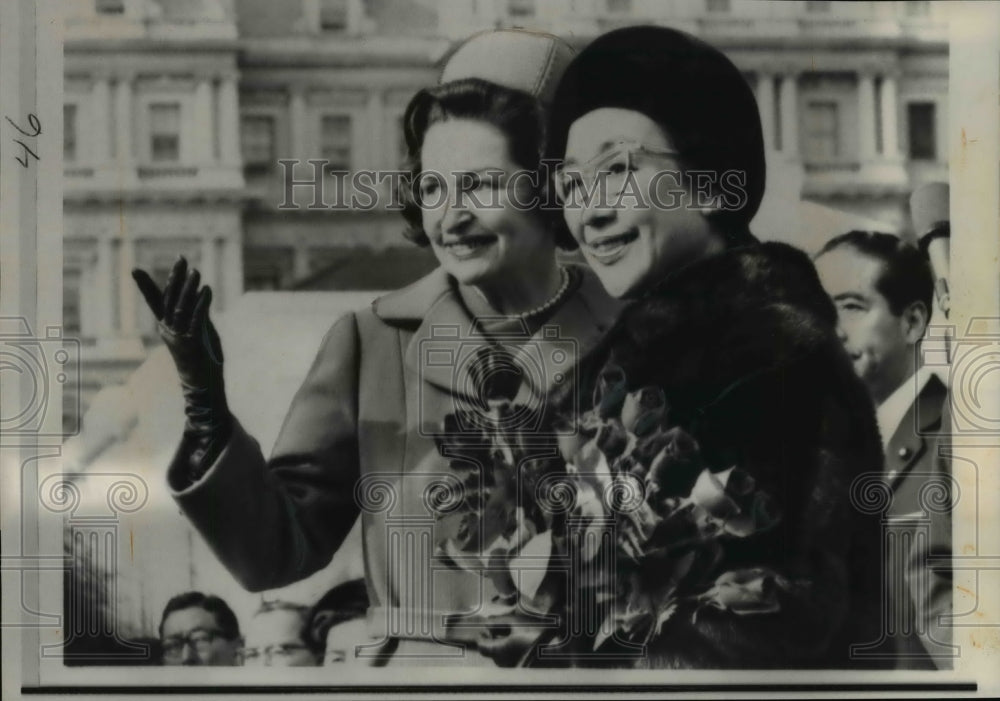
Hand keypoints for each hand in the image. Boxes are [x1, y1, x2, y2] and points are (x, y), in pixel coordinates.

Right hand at [132, 256, 231, 454]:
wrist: (203, 387)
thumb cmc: (202, 360)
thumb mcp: (199, 333)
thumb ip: (196, 315)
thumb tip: (197, 295)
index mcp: (167, 328)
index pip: (155, 303)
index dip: (146, 286)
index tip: (135, 269)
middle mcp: (169, 331)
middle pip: (168, 300)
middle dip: (174, 278)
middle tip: (181, 259)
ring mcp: (179, 337)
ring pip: (180, 307)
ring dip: (188, 288)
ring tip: (196, 271)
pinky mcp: (192, 343)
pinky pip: (195, 319)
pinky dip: (200, 303)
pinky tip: (206, 290)